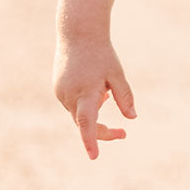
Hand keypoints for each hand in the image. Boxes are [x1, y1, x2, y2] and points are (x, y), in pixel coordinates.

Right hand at [53, 37, 136, 159]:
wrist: (78, 33)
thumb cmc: (101, 53)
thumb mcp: (117, 74)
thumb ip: (125, 97)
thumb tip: (132, 118)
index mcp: (86, 93)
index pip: (87, 123)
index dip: (91, 140)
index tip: (94, 156)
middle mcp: (69, 96)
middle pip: (85, 123)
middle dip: (103, 130)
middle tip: (123, 134)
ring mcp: (61, 93)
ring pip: (79, 112)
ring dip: (94, 109)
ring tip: (103, 84)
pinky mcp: (58, 88)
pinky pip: (73, 102)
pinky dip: (85, 101)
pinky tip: (93, 81)